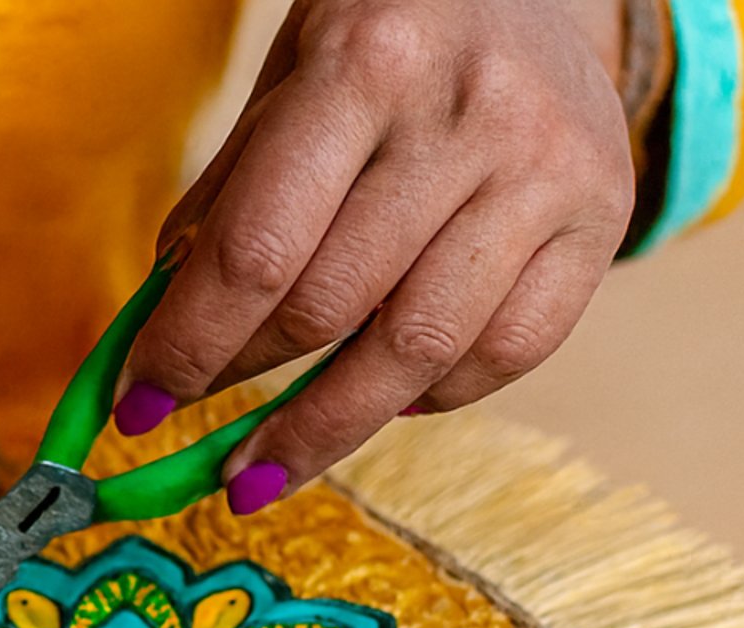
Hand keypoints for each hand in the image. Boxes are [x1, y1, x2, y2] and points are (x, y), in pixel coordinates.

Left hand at [115, 0, 636, 511]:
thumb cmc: (384, 32)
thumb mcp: (287, 78)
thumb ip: (226, 199)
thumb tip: (156, 339)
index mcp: (367, 63)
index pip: (258, 250)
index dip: (190, 345)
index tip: (140, 404)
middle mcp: (466, 115)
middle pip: (332, 309)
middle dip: (245, 388)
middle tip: (196, 441)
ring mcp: (546, 169)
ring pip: (420, 351)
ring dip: (326, 428)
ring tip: (265, 469)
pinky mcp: (604, 215)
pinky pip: (510, 352)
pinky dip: (435, 397)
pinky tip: (386, 402)